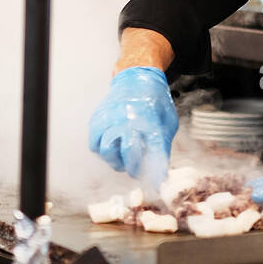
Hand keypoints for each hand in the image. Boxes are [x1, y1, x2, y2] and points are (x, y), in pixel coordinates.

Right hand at [88, 66, 177, 184]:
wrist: (136, 80)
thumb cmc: (155, 104)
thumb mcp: (167, 123)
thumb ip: (162, 148)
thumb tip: (160, 178)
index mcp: (150, 119)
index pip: (153, 150)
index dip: (155, 171)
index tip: (156, 183)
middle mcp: (127, 118)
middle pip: (125, 151)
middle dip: (132, 167)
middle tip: (137, 169)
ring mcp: (109, 117)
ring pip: (105, 150)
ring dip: (115, 160)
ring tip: (124, 155)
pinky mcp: (96, 119)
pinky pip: (94, 144)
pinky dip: (103, 149)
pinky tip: (114, 144)